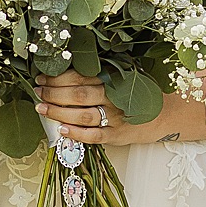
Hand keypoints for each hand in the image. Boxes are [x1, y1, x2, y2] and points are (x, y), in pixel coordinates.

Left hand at [33, 71, 205, 146]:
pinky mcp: (118, 135)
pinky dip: (76, 134)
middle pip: (77, 94)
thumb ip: (101, 74)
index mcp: (113, 78)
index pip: (80, 76)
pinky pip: (94, 135)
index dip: (58, 77)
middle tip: (38, 91)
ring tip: (42, 108)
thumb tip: (67, 70)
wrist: (168, 113)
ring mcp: (116, 117)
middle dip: (53, 93)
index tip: (42, 77)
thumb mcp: (124, 76)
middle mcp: (113, 96)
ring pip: (82, 114)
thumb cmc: (141, 93)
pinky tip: (62, 131)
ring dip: (58, 112)